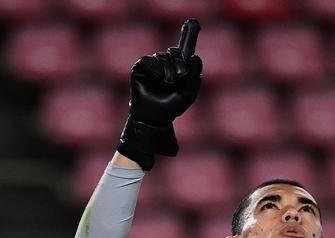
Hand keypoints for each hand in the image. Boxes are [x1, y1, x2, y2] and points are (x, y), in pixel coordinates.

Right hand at [117, 18, 202, 170]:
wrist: (154, 119)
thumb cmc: (171, 108)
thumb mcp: (188, 93)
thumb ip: (194, 76)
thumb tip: (194, 56)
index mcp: (179, 67)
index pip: (184, 48)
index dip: (189, 34)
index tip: (192, 22)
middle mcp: (166, 63)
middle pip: (175, 51)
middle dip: (180, 63)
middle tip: (180, 77)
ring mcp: (153, 65)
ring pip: (163, 56)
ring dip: (168, 70)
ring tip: (168, 83)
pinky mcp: (141, 68)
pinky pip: (149, 60)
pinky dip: (156, 68)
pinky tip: (158, 78)